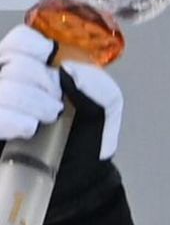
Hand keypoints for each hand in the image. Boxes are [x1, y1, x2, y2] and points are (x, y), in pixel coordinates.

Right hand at [0, 23, 124, 223]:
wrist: (74, 184)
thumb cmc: (83, 143)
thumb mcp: (104, 112)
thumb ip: (100, 88)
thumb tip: (69, 71)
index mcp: (33, 69)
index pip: (22, 40)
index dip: (35, 48)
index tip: (53, 68)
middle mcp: (8, 81)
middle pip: (12, 60)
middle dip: (40, 81)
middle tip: (55, 106)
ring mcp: (2, 105)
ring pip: (5, 85)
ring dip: (28, 100)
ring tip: (46, 120)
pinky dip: (10, 118)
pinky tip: (27, 128)